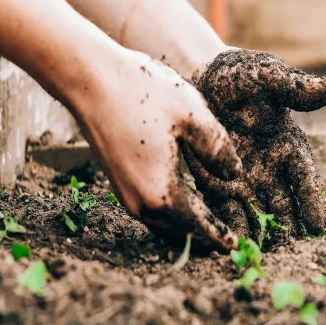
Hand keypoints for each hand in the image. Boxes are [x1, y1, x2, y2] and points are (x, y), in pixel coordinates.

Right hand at [73, 48, 241, 250]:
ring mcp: (125, 194)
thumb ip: (218, 149)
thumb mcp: (192, 115)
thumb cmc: (141, 93)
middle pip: (178, 233)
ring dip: (186, 231)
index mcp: (161, 192)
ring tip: (209, 230)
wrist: (89, 79)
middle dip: (204, 240)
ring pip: (162, 225)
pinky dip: (171, 218)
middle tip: (226, 244)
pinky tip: (183, 206)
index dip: (218, 236)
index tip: (236, 245)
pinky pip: (150, 213)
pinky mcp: (118, 182)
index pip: (197, 227)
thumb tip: (235, 174)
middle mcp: (140, 202)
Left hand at [184, 49, 325, 239]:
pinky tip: (233, 247)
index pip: (305, 179)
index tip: (317, 227)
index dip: (312, 202)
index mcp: (289, 146)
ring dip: (263, 236)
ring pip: (259, 214)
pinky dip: (232, 229)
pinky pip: (228, 211)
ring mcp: (246, 179)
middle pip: (285, 205)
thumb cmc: (240, 76)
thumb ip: (294, 87)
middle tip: (293, 255)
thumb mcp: (267, 76)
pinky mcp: (219, 185)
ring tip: (264, 258)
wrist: (202, 78)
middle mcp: (271, 169)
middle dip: (289, 229)